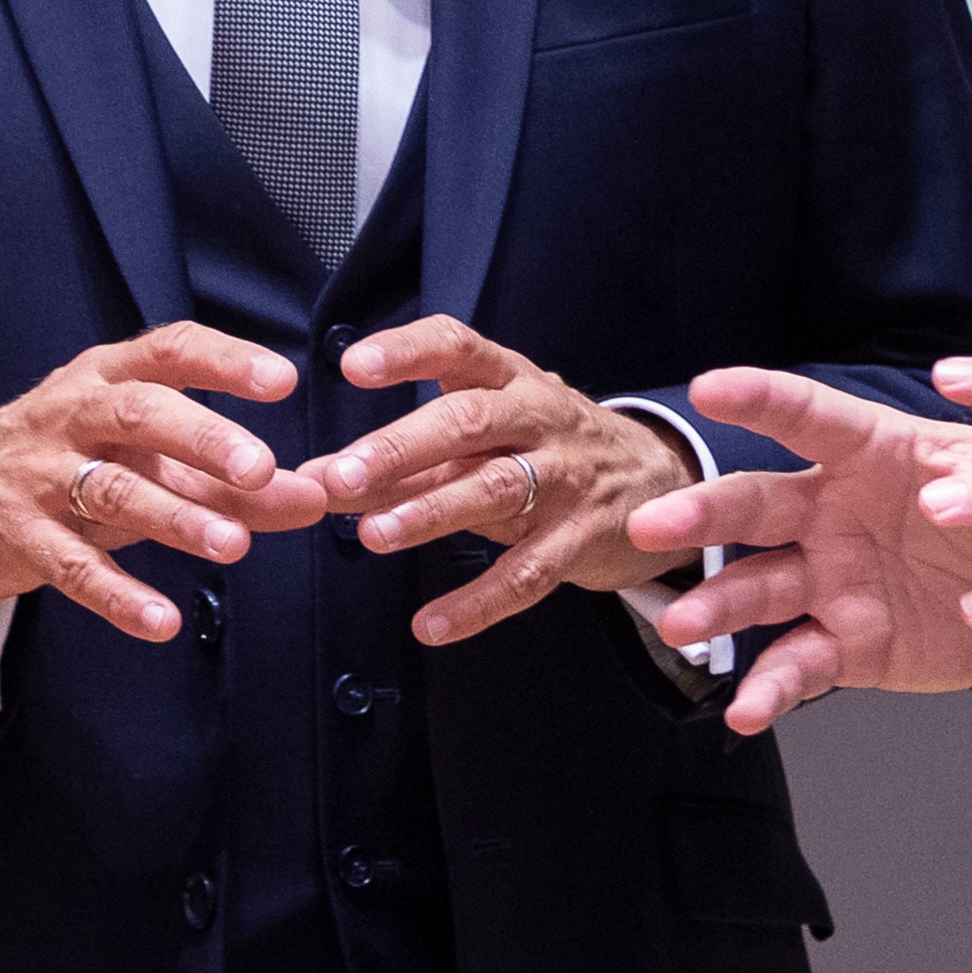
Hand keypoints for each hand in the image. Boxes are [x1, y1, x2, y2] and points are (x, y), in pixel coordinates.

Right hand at [0, 323, 329, 641]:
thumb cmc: (67, 463)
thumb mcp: (142, 457)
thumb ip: (230, 482)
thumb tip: (319, 497)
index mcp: (106, 377)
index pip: (169, 351)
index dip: (225, 361)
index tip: (282, 380)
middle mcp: (72, 414)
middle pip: (138, 412)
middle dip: (202, 436)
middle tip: (260, 468)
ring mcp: (40, 474)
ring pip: (112, 489)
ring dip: (176, 518)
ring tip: (234, 546)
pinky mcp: (20, 535)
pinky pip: (71, 565)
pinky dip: (118, 595)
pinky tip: (161, 621)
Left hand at [293, 317, 696, 650]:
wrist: (660, 481)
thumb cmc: (545, 447)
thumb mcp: (488, 433)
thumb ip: (404, 455)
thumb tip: (312, 478)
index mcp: (509, 379)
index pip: (456, 346)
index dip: (406, 352)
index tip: (352, 365)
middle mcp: (539, 418)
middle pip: (468, 422)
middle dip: (400, 447)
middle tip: (340, 475)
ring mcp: (565, 479)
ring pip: (494, 490)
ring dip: (430, 512)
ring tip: (372, 535)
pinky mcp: (581, 540)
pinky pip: (527, 573)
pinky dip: (478, 602)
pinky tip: (430, 626)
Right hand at [635, 374, 971, 734]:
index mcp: (873, 454)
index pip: (807, 416)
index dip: (759, 399)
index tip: (709, 387)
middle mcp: (831, 513)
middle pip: (754, 507)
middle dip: (701, 516)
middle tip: (655, 527)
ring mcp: (830, 581)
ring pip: (758, 589)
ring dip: (716, 606)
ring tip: (681, 624)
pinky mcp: (845, 644)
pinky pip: (796, 665)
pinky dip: (768, 690)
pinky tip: (744, 712)